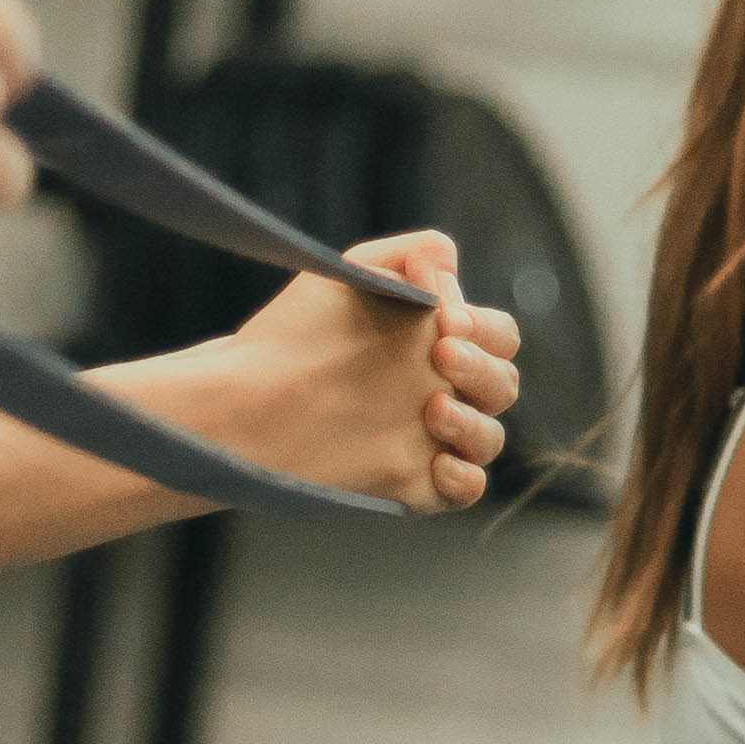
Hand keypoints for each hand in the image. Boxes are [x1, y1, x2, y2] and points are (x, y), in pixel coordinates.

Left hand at [165, 231, 520, 511]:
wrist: (241, 399)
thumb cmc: (295, 334)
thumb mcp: (351, 273)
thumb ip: (413, 253)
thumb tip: (449, 269)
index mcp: (438, 341)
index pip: (498, 335)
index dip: (485, 327)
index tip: (446, 319)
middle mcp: (441, 389)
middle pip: (503, 384)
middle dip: (481, 368)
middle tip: (439, 354)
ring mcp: (430, 439)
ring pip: (491, 438)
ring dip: (475, 423)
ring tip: (432, 409)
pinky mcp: (413, 483)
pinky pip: (467, 490)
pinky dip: (465, 479)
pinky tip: (438, 463)